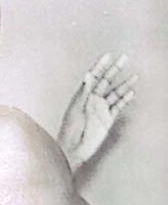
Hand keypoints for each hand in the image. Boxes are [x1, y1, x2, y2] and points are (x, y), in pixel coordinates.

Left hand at [57, 53, 135, 172]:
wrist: (73, 149)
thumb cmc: (70, 129)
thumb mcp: (76, 109)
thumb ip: (84, 92)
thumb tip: (88, 75)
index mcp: (82, 95)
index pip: (93, 76)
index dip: (100, 65)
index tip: (108, 55)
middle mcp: (92, 99)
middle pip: (106, 81)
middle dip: (115, 69)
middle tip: (124, 58)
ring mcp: (101, 109)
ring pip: (115, 93)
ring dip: (124, 84)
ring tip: (134, 76)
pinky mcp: (107, 119)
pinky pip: (118, 106)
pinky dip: (125, 100)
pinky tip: (131, 93)